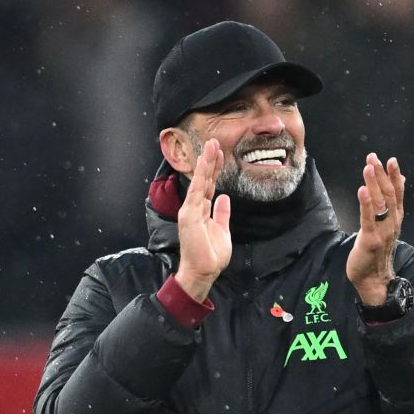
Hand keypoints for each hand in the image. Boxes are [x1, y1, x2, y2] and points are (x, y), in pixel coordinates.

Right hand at [176, 139, 230, 301]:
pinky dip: (200, 177)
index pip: (209, 186)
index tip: (220, 154)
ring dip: (205, 163)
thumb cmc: (211, 255)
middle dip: (210, 161)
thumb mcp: (222, 230)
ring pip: (199, 182)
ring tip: (211, 145)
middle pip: (204, 180)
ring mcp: (190, 211)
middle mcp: (194, 208)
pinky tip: (204, 164)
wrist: (203, 272)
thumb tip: (224, 197)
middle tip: (214, 142)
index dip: (214, 170)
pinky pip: (196, 193)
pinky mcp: (189, 216)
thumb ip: (221, 213)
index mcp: (202, 211)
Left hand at [346, 153, 404, 304]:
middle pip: (389, 194)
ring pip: (380, 203)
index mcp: (396, 219)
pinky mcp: (370, 239)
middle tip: (374, 158)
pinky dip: (366, 203)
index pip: (397, 193)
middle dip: (381, 175)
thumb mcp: (387, 225)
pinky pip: (368, 219)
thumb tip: (401, 180)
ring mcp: (383, 231)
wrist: (374, 279)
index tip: (390, 159)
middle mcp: (392, 223)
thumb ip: (392, 204)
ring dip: (374, 184)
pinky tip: (362, 190)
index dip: (394, 176)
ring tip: (368, 167)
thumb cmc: (378, 252)